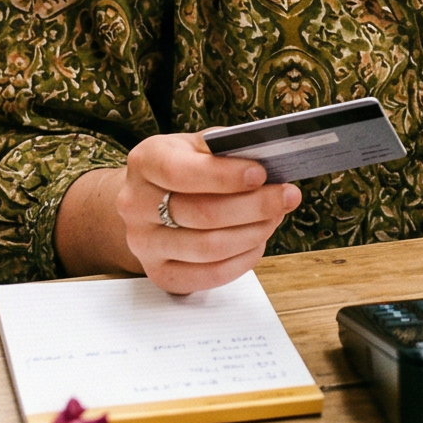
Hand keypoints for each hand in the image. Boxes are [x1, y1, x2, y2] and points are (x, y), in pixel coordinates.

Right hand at [58, 135, 302, 293]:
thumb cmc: (184, 167)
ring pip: (208, 248)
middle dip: (253, 206)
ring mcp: (144, 244)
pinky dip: (241, 261)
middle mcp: (135, 204)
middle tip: (287, 196)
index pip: (182, 172)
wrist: (149, 200)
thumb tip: (270, 161)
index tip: (261, 174)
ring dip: (253, 233)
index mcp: (145, 162)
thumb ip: (225, 150)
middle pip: (202, 214)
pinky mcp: (159, 273)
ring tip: (276, 217)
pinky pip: (206, 276)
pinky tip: (257, 242)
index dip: (225, 176)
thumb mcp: (197, 146)